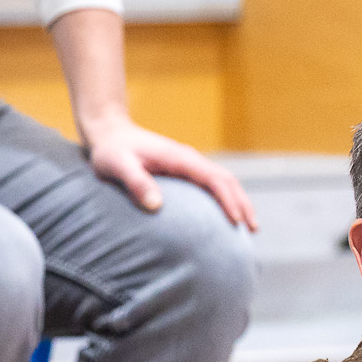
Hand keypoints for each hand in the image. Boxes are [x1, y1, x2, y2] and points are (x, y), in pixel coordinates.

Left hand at [81, 115, 258, 230]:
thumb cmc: (111, 151)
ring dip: (238, 201)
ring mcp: (189, 163)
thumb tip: (156, 206)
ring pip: (223, 181)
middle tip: (253, 229)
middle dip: (242, 203)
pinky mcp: (185, 169)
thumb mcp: (117, 166)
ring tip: (247, 226)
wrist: (109, 132)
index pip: (214, 179)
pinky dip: (226, 198)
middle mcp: (190, 159)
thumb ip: (136, 183)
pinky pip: (212, 183)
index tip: (238, 221)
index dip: (229, 200)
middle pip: (227, 180)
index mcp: (180, 158)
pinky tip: (225, 214)